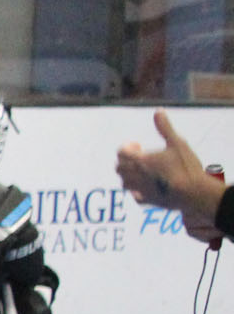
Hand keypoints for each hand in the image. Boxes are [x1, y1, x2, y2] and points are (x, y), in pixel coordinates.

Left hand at [117, 111, 223, 236]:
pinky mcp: (149, 201)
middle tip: (139, 158)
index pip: (121, 153)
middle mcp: (136, 176)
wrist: (194, 192)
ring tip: (141, 172)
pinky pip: (136, 197)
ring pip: (124, 183)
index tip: (137, 145)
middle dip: (125, 161)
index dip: (126, 148)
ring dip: (128, 176)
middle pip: (119, 168)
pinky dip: (136, 192)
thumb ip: (165, 128)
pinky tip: (145, 188)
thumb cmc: (186, 166)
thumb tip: (158, 111)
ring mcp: (141, 189)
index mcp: (140, 160)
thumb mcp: (177, 143)